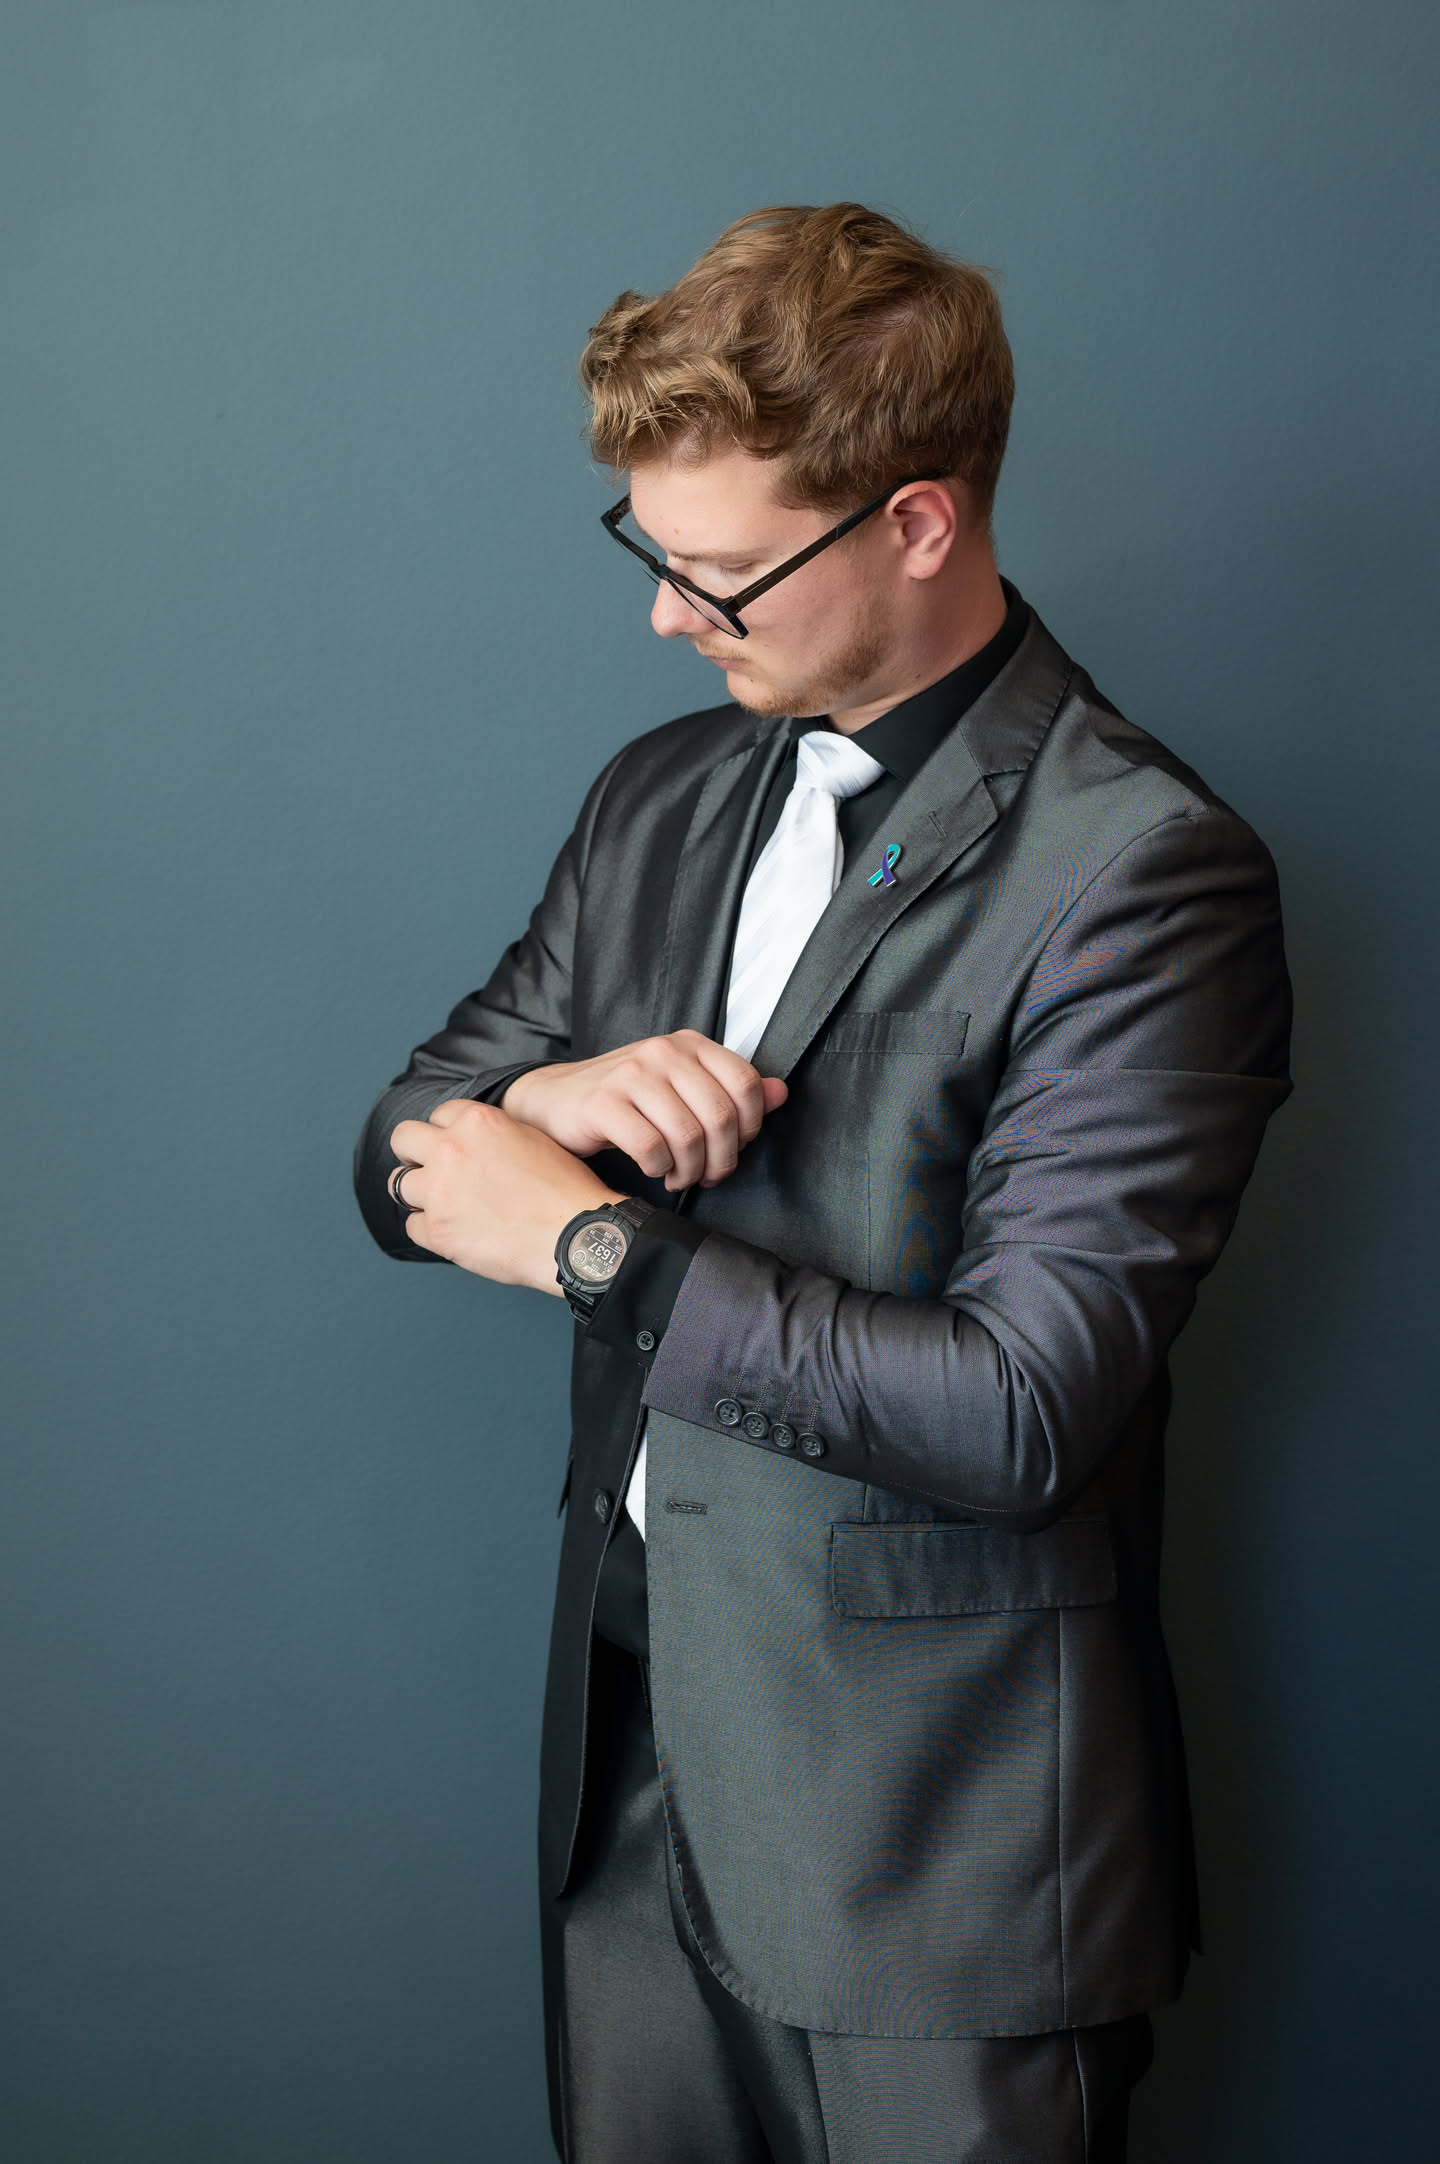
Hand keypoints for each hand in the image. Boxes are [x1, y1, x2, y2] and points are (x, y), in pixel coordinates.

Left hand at [389, 1099, 618, 1292]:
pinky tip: (454, 1230)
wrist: (575, 1236)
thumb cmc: (565, 1190)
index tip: (453, 1146)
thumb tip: (474, 1140)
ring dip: (419, 1193)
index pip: (439, 1114)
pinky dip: (430, 1229)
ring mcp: (440, 1192)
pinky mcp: (438, 1231)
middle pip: (403, 1139)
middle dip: (414, 1153)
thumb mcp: (532, 1138)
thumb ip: (493, 1132)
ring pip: (399, 1184)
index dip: (447, 1132)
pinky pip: (412, 1226)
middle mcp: (451, 1151)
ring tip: (442, 1204)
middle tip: (428, 1168)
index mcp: (476, 1122)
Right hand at [501, 1030, 787, 1190]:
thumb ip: (731, 1091)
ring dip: (689, 1171)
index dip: (749, 1128)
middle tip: (705, 1176)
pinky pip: (652, 1148)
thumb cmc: (624, 1101)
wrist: (553, 1102)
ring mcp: (631, 1074)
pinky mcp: (603, 1103)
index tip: (731, 1149)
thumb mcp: (681, 1090)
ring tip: (678, 1177)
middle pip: (721, 1116)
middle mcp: (662, 1051)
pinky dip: (659, 1170)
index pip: (746, 1084)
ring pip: (689, 1136)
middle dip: (720, 1159)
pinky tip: (653, 1169)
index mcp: (689, 1044)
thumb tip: (781, 1093)